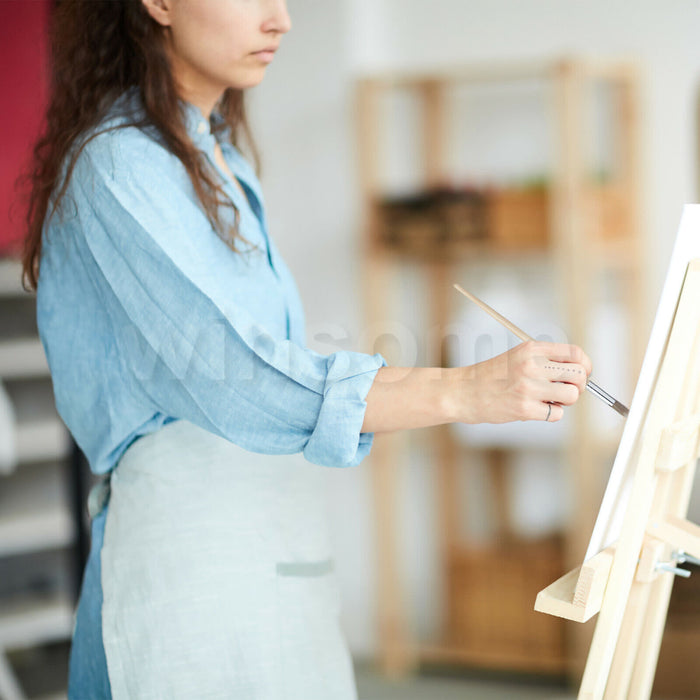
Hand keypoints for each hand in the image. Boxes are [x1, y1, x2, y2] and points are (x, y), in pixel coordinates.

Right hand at [457, 341, 591, 423]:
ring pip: (572, 396)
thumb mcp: (518, 356)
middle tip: (565, 390)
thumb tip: (579, 373)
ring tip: (549, 400)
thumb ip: (546, 360)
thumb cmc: (492, 376)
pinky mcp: (524, 409)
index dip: (585, 365)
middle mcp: (531, 365)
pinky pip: (557, 414)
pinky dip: (551, 414)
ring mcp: (528, 388)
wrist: (464, 392)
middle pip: (579, 375)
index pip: (575, 353)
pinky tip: (535, 409)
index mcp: (532, 349)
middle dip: (578, 386)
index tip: (582, 373)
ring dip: (565, 401)